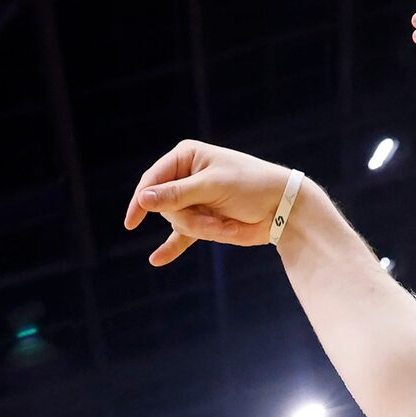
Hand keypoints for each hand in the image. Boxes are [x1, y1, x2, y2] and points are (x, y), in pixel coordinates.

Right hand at [122, 140, 304, 266]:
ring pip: (178, 224)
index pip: (153, 179)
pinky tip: (156, 260)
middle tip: (216, 218)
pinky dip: (170, 248)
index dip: (142, 200)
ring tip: (227, 225)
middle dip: (190, 218)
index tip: (133, 221)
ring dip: (202, 229)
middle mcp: (186, 177)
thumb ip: (176, 195)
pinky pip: (180, 237)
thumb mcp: (213, 186)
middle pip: (166, 207)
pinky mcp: (203, 221)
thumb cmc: (251, 186)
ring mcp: (194, 200)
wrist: (282, 207)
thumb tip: (143, 199)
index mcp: (186, 157)